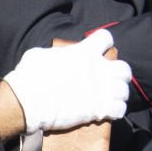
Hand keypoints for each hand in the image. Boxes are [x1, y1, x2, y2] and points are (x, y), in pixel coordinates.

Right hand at [3, 30, 130, 133]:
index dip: (101, 43)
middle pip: (124, 68)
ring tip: (106, 98)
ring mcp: (102, 90)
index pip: (105, 38)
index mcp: (84, 52)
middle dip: (117, 73)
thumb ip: (56, 54)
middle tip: (106, 79)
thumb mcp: (38, 55)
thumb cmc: (29, 77)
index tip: (96, 50)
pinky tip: (105, 112)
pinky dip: (114, 111)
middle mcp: (99, 69)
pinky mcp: (101, 109)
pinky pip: (120, 110)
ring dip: (116, 94)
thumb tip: (58, 57)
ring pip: (124, 91)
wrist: (27, 102)